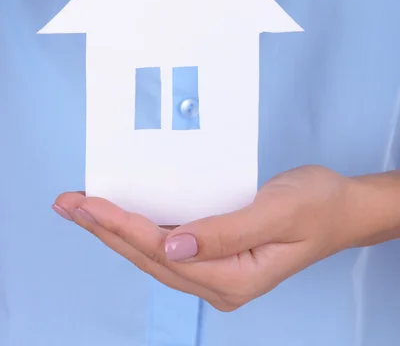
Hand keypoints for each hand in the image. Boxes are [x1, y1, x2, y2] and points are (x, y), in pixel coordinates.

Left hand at [54, 166, 399, 310]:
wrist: (342, 208)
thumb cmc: (316, 205)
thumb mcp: (277, 213)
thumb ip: (226, 233)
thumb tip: (171, 248)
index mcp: (233, 277)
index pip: (162, 251)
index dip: (121, 227)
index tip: (88, 205)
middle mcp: (219, 282)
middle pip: (148, 257)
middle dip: (105, 230)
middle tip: (68, 205)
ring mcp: (217, 272)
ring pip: (153, 254)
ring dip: (116, 231)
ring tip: (83, 210)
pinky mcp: (217, 257)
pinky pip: (169, 245)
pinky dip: (140, 229)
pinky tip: (122, 217)